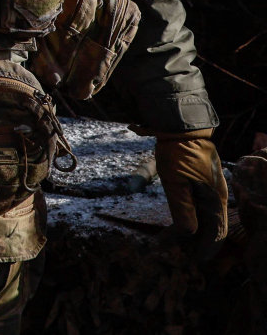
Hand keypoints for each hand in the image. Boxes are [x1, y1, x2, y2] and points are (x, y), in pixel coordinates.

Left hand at [154, 128, 227, 258]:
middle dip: (196, 241)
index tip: (197, 261)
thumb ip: (182, 208)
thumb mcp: (175, 182)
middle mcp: (217, 196)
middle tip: (174, 250)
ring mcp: (211, 188)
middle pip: (210, 226)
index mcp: (215, 198)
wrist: (182, 127)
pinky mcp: (203, 181)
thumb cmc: (178, 153)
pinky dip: (190, 215)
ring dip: (191, 229)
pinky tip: (179, 219)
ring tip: (172, 239)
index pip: (216, 231)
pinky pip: (200, 205)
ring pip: (205, 216)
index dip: (207, 248)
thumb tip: (189, 233)